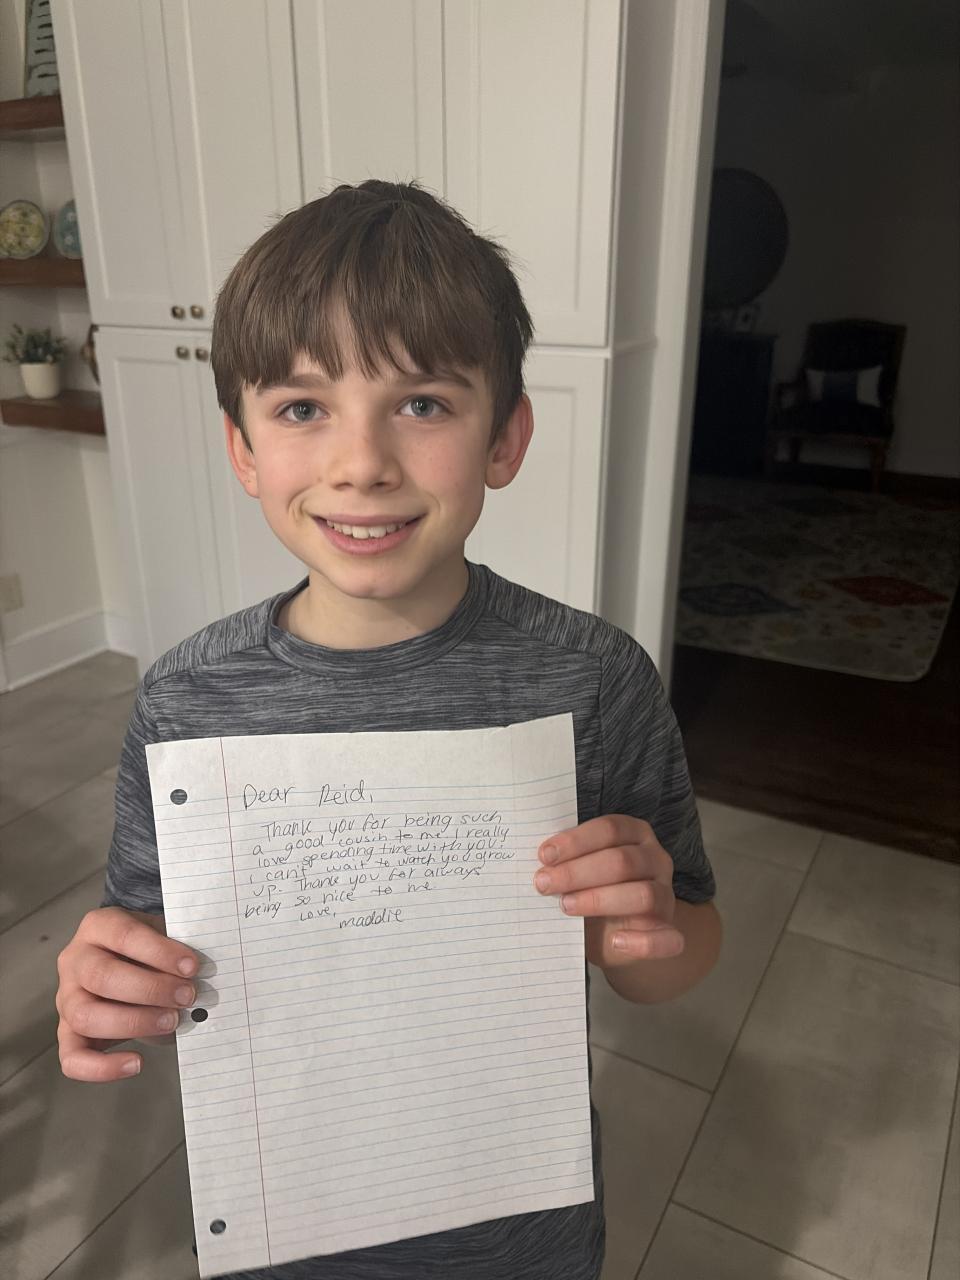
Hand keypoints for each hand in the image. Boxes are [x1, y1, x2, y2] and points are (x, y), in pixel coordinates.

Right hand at [56, 907, 199, 1081]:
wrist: (130, 963)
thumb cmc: (149, 951)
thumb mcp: (161, 939)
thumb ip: (174, 954)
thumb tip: (202, 978)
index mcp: (99, 926)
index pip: (124, 935)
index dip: (159, 952)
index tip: (192, 967)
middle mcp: (75, 960)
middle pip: (102, 976)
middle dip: (150, 989)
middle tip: (187, 997)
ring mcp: (67, 998)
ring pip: (85, 1016)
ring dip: (134, 1022)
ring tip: (172, 1021)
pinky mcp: (67, 1033)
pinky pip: (72, 1058)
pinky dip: (103, 1067)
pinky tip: (136, 1063)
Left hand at [533, 815, 682, 968]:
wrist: (614, 933)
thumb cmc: (592, 891)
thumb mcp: (580, 871)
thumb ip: (565, 862)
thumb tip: (537, 863)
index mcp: (635, 834)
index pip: (611, 829)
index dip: (576, 841)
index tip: (545, 855)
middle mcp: (656, 860)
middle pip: (622, 861)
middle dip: (578, 872)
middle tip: (545, 883)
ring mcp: (666, 897)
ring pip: (642, 895)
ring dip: (599, 900)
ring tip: (566, 906)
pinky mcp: (668, 933)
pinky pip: (665, 939)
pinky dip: (640, 942)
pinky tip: (615, 941)